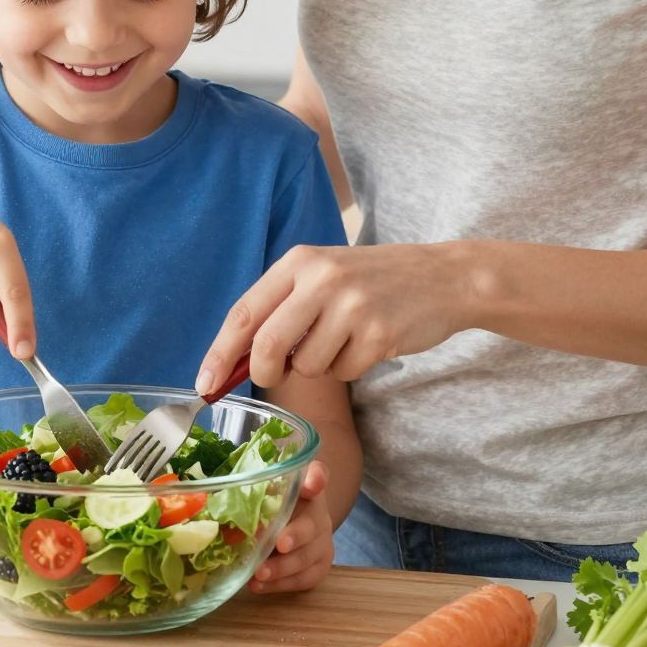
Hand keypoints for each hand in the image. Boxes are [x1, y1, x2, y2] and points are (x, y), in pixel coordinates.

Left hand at [197, 241, 475, 390]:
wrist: (442, 277)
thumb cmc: (372, 282)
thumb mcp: (322, 276)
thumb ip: (280, 308)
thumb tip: (232, 362)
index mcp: (299, 261)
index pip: (244, 312)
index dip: (219, 353)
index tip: (204, 385)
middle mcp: (322, 279)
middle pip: (267, 346)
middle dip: (264, 372)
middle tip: (275, 376)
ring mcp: (352, 306)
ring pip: (307, 366)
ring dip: (319, 366)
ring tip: (344, 340)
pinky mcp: (379, 334)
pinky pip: (343, 372)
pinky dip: (350, 368)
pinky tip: (369, 342)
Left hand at [250, 460, 331, 594]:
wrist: (298, 522)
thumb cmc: (274, 502)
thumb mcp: (264, 487)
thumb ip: (251, 484)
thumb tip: (215, 495)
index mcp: (307, 488)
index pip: (318, 475)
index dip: (315, 480)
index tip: (309, 487)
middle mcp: (319, 515)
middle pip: (312, 526)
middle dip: (294, 536)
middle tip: (277, 544)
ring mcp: (322, 543)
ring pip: (307, 558)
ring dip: (283, 568)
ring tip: (258, 574)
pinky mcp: (318, 566)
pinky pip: (303, 579)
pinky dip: (280, 585)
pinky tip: (258, 586)